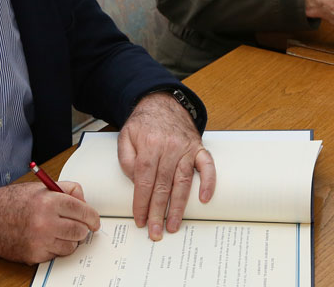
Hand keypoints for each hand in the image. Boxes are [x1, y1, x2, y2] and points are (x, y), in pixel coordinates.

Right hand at [0, 181, 98, 263]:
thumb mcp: (40, 187)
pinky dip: (56, 248)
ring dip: (70, 240)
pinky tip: (47, 239)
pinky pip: (57, 255)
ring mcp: (41, 241)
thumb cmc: (14, 201)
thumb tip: (84, 201)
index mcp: (49, 201)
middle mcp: (46, 222)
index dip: (92, 217)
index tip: (94, 221)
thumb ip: (66, 190)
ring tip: (59, 232)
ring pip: (71, 246)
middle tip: (77, 226)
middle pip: (80, 231)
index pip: (83, 211)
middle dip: (82, 229)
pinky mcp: (35, 255)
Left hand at [117, 92, 215, 240]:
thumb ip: (126, 159)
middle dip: (158, 211)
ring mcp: (186, 148)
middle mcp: (169, 147)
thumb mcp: (125, 136)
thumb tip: (135, 182)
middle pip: (163, 185)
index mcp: (149, 144)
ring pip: (183, 181)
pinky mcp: (198, 148)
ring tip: (173, 225)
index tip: (139, 218)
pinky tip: (205, 199)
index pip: (144, 179)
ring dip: (178, 206)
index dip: (141, 201)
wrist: (162, 102)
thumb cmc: (143, 122)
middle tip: (155, 231)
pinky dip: (208, 182)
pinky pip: (207, 166)